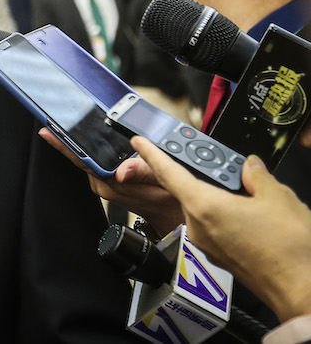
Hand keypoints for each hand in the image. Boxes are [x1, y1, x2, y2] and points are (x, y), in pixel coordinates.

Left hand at [38, 128, 183, 234]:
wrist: (173, 218)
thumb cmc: (170, 201)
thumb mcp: (164, 182)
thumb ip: (144, 173)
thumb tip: (123, 170)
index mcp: (111, 182)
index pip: (81, 160)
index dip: (63, 145)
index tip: (47, 131)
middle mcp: (103, 184)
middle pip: (81, 157)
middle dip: (67, 138)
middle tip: (53, 118)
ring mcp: (104, 184)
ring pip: (88, 159)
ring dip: (80, 143)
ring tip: (67, 122)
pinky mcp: (108, 183)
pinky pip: (96, 163)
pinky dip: (93, 149)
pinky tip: (90, 136)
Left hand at [134, 136, 310, 322]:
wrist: (302, 290)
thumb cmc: (289, 250)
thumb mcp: (278, 197)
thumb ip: (257, 176)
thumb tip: (250, 167)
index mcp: (204, 206)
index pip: (168, 173)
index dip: (151, 154)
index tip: (139, 143)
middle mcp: (198, 227)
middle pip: (189, 191)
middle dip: (204, 177)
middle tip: (225, 168)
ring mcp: (207, 245)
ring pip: (204, 210)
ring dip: (219, 198)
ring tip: (250, 197)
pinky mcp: (219, 258)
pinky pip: (215, 228)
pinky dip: (226, 217)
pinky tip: (251, 218)